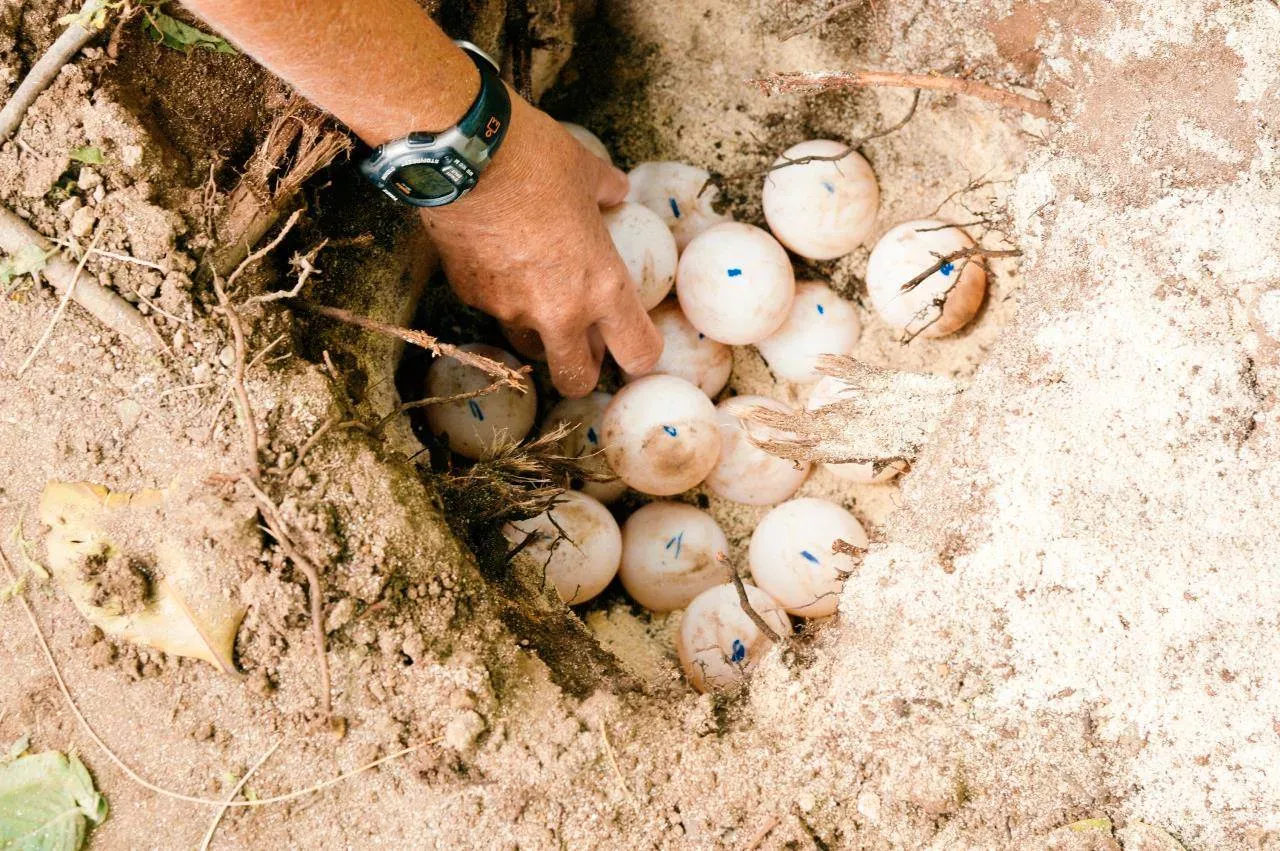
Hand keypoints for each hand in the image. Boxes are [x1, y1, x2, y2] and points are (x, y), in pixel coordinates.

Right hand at [421, 93, 662, 396]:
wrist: (462, 156)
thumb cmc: (535, 159)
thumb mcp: (586, 171)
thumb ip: (607, 191)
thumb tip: (616, 192)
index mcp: (601, 286)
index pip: (637, 351)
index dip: (641, 353)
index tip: (636, 343)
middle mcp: (557, 312)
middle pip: (575, 379)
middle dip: (582, 370)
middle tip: (584, 345)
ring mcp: (509, 309)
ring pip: (529, 345)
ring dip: (539, 332)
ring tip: (536, 289)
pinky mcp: (470, 296)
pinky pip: (492, 307)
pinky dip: (499, 293)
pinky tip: (495, 256)